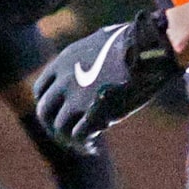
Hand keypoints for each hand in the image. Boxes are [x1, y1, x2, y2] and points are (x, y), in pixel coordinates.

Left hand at [32, 10, 177, 148]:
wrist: (148, 50)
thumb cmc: (135, 42)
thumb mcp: (101, 41)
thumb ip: (90, 55)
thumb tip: (95, 55)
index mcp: (63, 62)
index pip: (40, 90)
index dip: (47, 105)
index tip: (58, 114)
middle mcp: (64, 81)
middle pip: (44, 112)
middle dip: (53, 127)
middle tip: (65, 136)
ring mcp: (77, 98)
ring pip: (60, 128)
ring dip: (69, 140)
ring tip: (84, 145)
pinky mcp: (94, 113)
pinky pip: (79, 136)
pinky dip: (84, 144)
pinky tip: (93, 147)